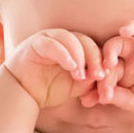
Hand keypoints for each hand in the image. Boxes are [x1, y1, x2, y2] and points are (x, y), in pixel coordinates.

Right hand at [3, 28, 121, 109]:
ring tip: (81, 76)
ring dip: (80, 57)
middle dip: (95, 58)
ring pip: (71, 39)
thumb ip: (92, 78)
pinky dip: (64, 55)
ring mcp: (49, 38)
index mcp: (75, 46)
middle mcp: (63, 38)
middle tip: (99, 75)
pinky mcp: (36, 43)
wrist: (24, 94)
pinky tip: (71, 68)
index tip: (108, 76)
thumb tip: (109, 75)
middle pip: (85, 40)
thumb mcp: (78, 85)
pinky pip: (53, 44)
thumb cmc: (51, 88)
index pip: (94, 46)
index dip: (103, 60)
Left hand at [79, 21, 133, 119]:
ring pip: (118, 41)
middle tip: (98, 81)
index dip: (94, 87)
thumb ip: (119, 98)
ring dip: (109, 50)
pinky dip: (133, 26)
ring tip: (108, 63)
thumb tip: (99, 97)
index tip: (87, 100)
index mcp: (119, 74)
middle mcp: (126, 60)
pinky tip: (124, 31)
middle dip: (99, 71)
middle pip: (105, 58)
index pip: (102, 76)